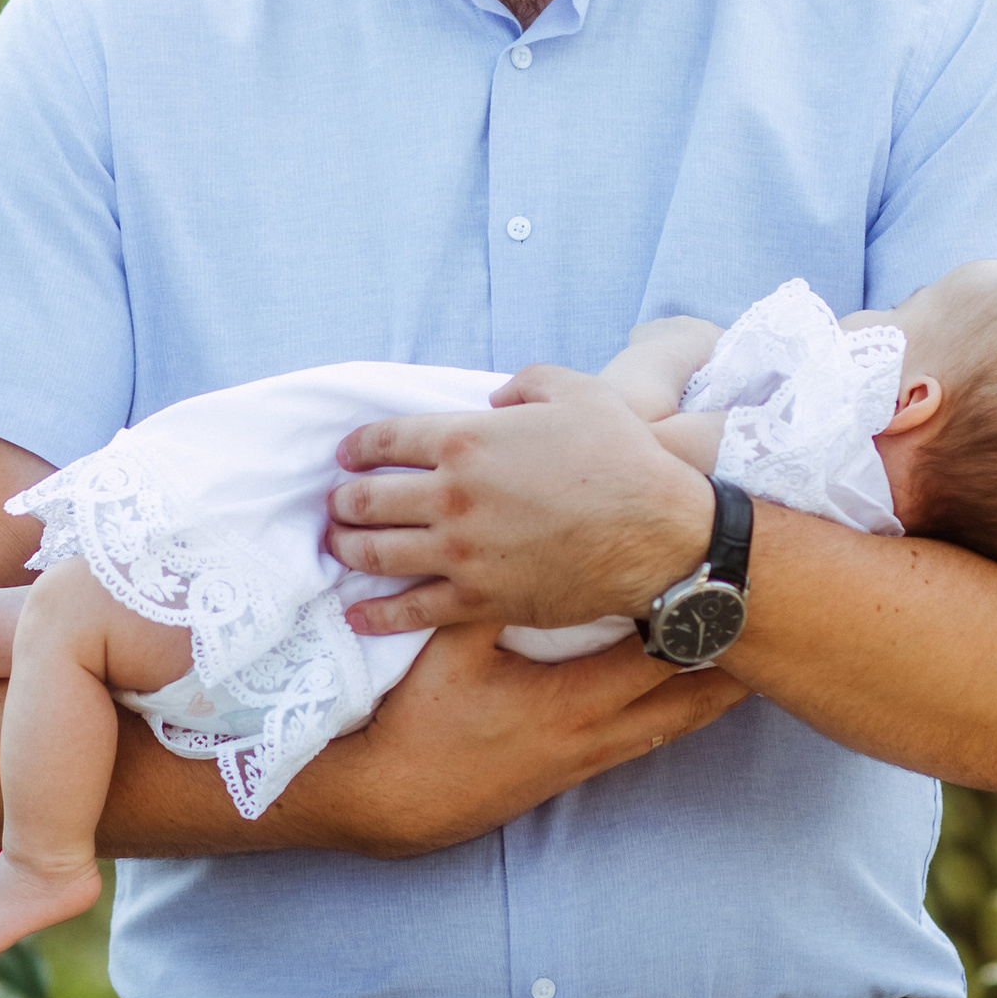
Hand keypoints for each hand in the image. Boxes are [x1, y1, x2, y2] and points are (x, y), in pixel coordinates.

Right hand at [283, 617, 746, 857]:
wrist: (394, 803)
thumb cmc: (416, 725)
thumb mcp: (447, 650)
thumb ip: (487, 595)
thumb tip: (521, 539)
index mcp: (572, 699)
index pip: (660, 651)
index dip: (703, 614)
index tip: (737, 580)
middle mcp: (597, 733)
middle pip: (692, 693)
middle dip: (735, 655)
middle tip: (784, 617)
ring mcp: (592, 756)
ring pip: (679, 720)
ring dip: (720, 688)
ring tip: (764, 654)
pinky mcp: (579, 770)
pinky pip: (652, 736)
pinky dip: (684, 710)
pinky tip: (704, 695)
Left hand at [330, 371, 714, 635]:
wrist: (659, 534)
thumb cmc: (623, 458)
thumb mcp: (576, 392)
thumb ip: (525, 384)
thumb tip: (493, 399)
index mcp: (466, 440)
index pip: (384, 440)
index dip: (357, 448)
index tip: (347, 457)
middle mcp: (451, 497)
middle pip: (366, 500)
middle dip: (342, 502)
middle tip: (337, 506)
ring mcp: (461, 553)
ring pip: (376, 554)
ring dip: (347, 550)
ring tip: (338, 548)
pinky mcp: (479, 599)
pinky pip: (411, 610)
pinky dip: (377, 614)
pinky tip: (357, 614)